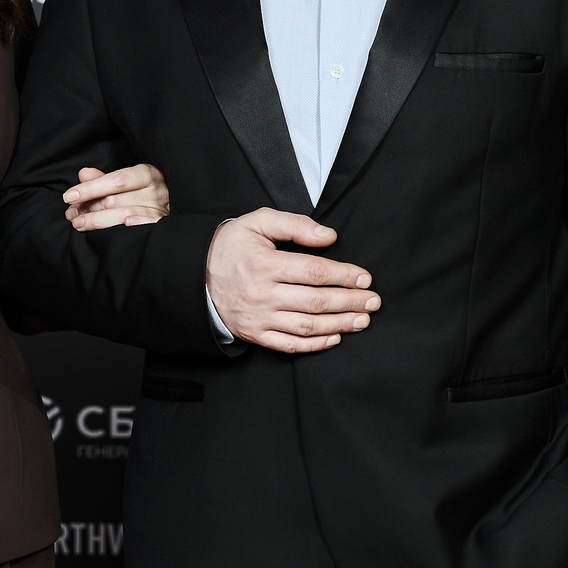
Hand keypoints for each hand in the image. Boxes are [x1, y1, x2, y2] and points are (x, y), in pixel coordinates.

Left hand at [64, 164, 169, 229]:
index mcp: (147, 174)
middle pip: (116, 199)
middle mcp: (156, 190)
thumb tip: (83, 174)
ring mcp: (161, 209)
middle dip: (89, 207)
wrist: (177, 205)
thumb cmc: (145, 193)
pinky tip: (122, 226)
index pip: (115, 180)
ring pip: (125, 214)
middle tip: (71, 214)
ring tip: (79, 224)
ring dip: (98, 220)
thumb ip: (103, 179)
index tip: (69, 197)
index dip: (91, 189)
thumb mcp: (127, 182)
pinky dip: (136, 224)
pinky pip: (148, 225)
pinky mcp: (164, 224)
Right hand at [205, 209, 378, 352]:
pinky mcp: (254, 334)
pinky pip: (288, 345)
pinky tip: (335, 337)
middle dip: (350, 302)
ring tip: (362, 320)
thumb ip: (295, 225)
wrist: (193, 276)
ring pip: (306, 326)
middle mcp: (261, 294)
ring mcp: (258, 318)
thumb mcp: (258, 222)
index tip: (364, 278)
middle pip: (316, 301)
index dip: (343, 276)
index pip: (314, 272)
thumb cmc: (230, 246)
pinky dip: (314, 344)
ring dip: (339, 324)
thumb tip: (329, 237)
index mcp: (263, 264)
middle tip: (373, 302)